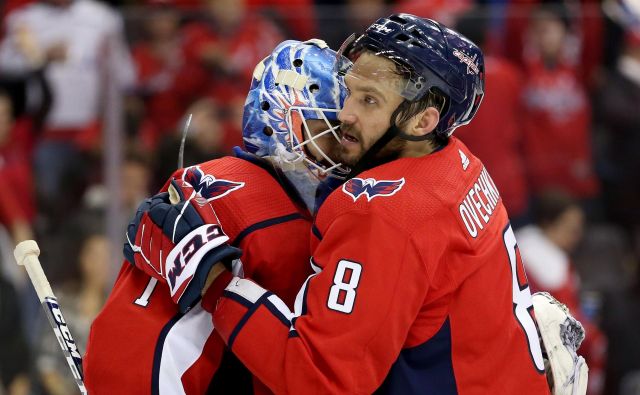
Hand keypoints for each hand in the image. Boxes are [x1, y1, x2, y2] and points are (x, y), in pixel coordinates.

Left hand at [124, 179, 240, 311]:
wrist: (202, 264)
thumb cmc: (203, 233)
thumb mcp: (199, 207)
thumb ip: (185, 192)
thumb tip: (174, 184)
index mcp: (159, 213)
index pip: (156, 204)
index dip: (163, 202)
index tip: (170, 203)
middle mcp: (147, 228)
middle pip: (143, 215)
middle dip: (151, 211)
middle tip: (162, 213)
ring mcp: (143, 245)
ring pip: (133, 229)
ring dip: (140, 225)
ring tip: (152, 226)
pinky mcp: (142, 262)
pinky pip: (129, 248)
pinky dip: (132, 242)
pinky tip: (142, 240)